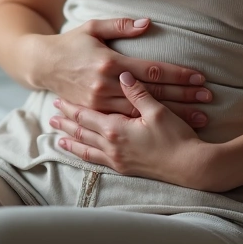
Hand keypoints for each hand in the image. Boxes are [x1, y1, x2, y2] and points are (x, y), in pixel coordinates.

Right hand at [33, 18, 212, 127]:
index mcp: (109, 63)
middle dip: (183, 95)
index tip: (199, 76)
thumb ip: (120, 25)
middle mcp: (105, 85)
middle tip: (208, 97)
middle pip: (153, 93)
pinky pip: (128, 121)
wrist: (43, 65)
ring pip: (144, 111)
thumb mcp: (92, 28)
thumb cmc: (70, 44)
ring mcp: (100, 103)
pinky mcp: (96, 113)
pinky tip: (169, 127)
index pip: (151, 70)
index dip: (177, 73)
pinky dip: (150, 124)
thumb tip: (147, 23)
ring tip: (199, 116)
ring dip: (173, 114)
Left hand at [50, 71, 221, 190]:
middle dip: (65, 125)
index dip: (70, 108)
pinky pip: (97, 161)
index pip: (85, 116)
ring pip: (86, 149)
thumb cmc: (176, 137)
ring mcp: (117, 159)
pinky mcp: (125, 168)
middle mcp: (111, 146)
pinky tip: (81, 154)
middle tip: (51, 118)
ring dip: (71, 142)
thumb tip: (123, 75)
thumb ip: (138, 92)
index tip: (57, 101)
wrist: (192, 167)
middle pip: (82, 132)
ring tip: (58, 139)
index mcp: (116, 129)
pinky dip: (85, 156)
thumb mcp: (157, 110)